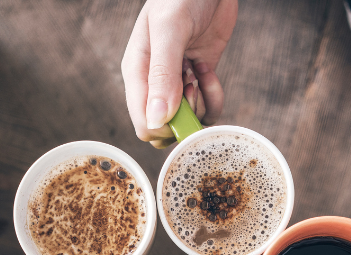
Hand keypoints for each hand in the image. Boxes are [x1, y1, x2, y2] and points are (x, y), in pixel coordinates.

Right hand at [122, 0, 237, 147]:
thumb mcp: (170, 29)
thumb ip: (162, 74)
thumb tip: (156, 119)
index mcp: (137, 73)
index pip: (144, 123)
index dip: (167, 127)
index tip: (184, 102)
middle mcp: (154, 84)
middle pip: (166, 128)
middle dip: (186, 118)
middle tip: (192, 86)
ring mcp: (177, 83)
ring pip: (188, 121)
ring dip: (202, 102)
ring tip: (200, 70)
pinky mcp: (198, 79)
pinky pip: (206, 106)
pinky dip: (213, 95)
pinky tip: (208, 68)